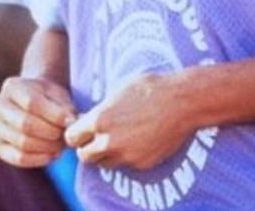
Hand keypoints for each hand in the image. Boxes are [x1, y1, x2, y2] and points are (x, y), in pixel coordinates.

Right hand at [0, 76, 77, 167]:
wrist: (35, 104)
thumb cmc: (49, 99)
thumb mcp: (58, 95)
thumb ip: (64, 108)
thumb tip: (71, 123)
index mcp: (12, 87)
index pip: (31, 103)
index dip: (54, 115)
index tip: (71, 122)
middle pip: (25, 124)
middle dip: (51, 133)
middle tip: (66, 136)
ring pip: (22, 142)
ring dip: (47, 147)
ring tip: (60, 145)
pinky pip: (17, 158)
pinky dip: (38, 159)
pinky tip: (51, 155)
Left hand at [64, 71, 194, 170]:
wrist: (183, 102)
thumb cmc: (150, 89)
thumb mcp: (117, 92)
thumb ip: (100, 110)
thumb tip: (89, 118)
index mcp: (99, 120)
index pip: (71, 138)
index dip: (75, 134)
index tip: (82, 130)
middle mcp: (109, 141)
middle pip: (84, 156)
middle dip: (87, 148)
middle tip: (96, 139)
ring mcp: (126, 155)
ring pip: (104, 164)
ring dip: (105, 155)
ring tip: (116, 141)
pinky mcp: (142, 163)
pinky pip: (126, 165)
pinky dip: (126, 157)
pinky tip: (136, 142)